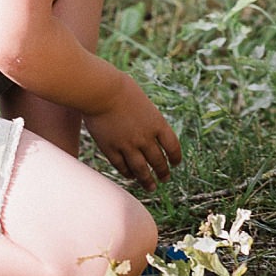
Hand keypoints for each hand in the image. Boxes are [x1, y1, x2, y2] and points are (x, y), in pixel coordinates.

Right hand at [85, 72, 180, 192]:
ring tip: (150, 187)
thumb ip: (148, 119)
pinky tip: (130, 176)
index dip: (175, 158)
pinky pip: (121, 166)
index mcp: (157, 124)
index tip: (175, 164)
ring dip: (147, 180)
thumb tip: (150, 130)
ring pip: (141, 170)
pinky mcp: (110, 148)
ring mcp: (127, 145)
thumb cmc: (120, 89)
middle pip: (158, 161)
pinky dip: (127, 173)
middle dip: (162, 172)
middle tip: (164, 179)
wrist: (100, 91)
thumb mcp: (142, 102)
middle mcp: (145, 138)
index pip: (173, 147)